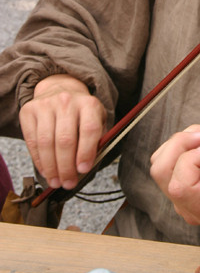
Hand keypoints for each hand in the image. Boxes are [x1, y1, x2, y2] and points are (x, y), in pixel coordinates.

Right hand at [19, 74, 105, 189]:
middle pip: (65, 140)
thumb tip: (87, 168)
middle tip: (68, 183)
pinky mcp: (29, 110)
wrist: (61, 89)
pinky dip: (39, 161)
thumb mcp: (97, 120)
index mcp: (89, 104)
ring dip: (51, 168)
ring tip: (56, 182)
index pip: (89, 129)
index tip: (83, 170)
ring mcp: (46, 104)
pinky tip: (46, 171)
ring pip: (46, 143)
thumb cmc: (82, 112)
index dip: (86, 152)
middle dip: (66, 167)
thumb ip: (97, 141)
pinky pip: (32, 141)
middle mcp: (67, 101)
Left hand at [150, 124, 199, 228]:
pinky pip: (170, 160)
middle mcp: (190, 207)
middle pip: (161, 171)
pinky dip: (186, 143)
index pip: (179, 186)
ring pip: (161, 162)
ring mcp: (184, 197)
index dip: (190, 160)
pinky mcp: (184, 184)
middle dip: (182, 143)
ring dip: (183, 140)